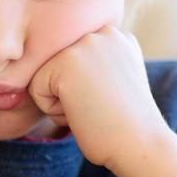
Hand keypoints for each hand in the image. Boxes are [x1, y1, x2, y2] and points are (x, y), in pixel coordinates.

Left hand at [30, 27, 176, 176]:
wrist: (140, 144)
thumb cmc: (125, 124)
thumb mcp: (116, 79)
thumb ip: (95, 63)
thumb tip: (64, 66)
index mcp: (116, 35)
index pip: (72, 60)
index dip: (84, 87)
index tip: (111, 99)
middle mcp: (102, 32)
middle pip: (57, 65)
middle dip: (71, 91)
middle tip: (102, 105)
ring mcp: (85, 43)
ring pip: (45, 76)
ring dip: (62, 101)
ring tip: (94, 108)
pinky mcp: (66, 61)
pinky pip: (36, 90)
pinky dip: (54, 111)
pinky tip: (83, 112)